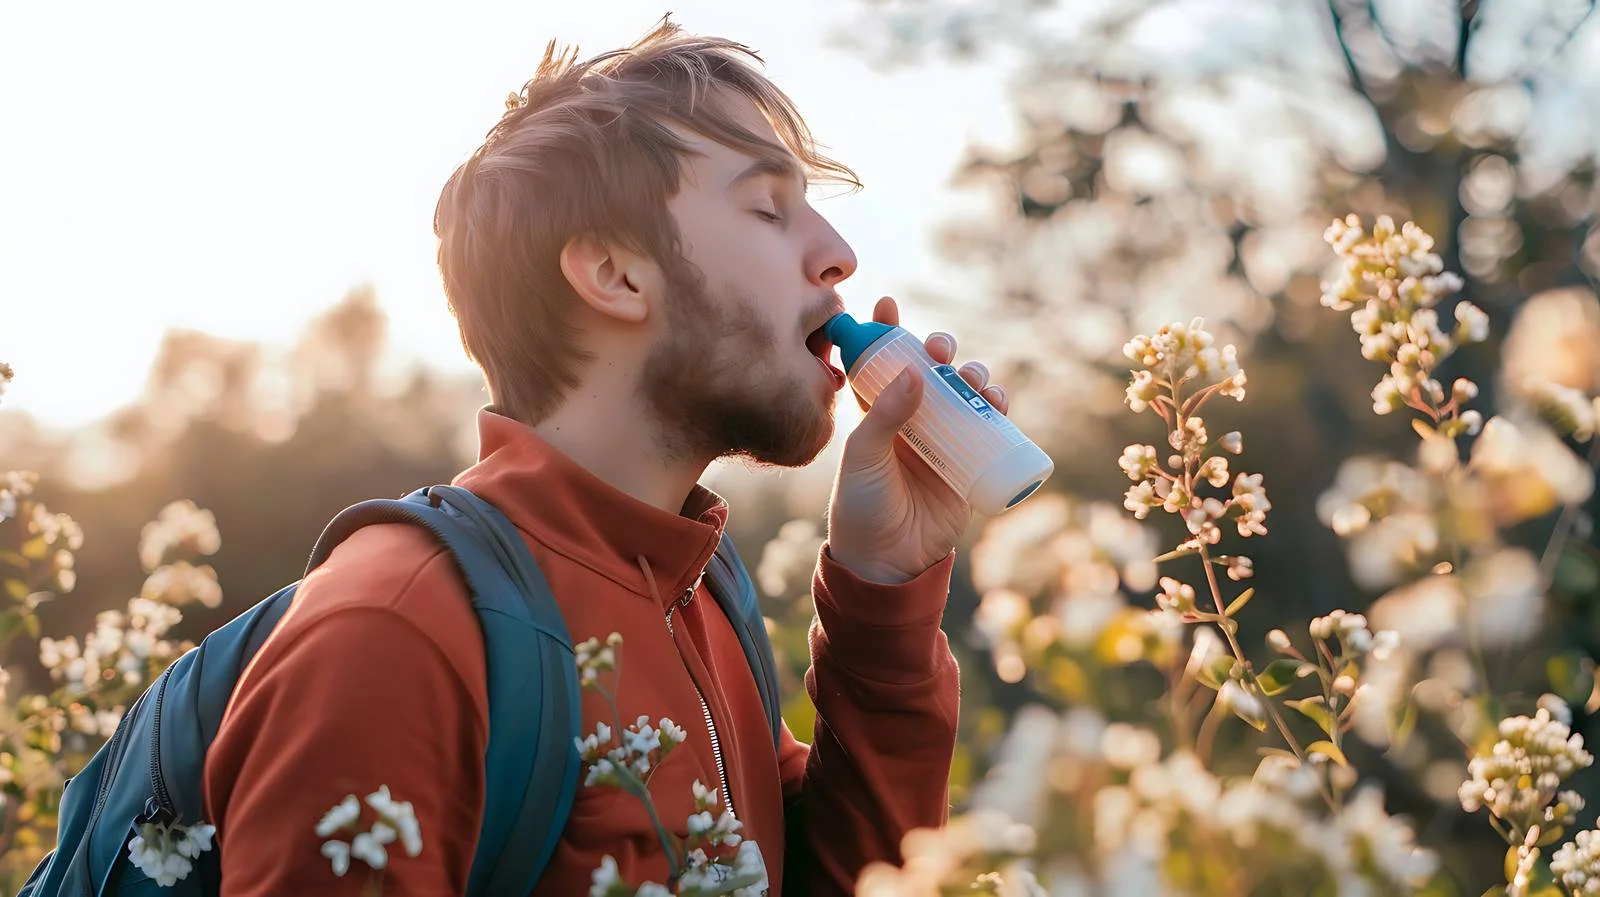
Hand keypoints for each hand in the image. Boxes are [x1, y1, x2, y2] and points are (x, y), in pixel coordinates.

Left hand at [826, 296, 1011, 583]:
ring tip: (971, 378)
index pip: (880, 363)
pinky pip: (989, 426)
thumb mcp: (862, 457)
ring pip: (963, 393)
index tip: (887, 304)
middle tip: (941, 349)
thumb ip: (882, 416)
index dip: (885, 332)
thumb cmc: (861, 507)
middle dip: (939, 349)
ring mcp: (942, 439)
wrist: (888, 562)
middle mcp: (911, 420)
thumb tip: (915, 372)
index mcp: (875, 413)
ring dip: (972, 375)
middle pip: (931, 371)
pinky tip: (997, 399)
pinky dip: (997, 406)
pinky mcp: (969, 462)